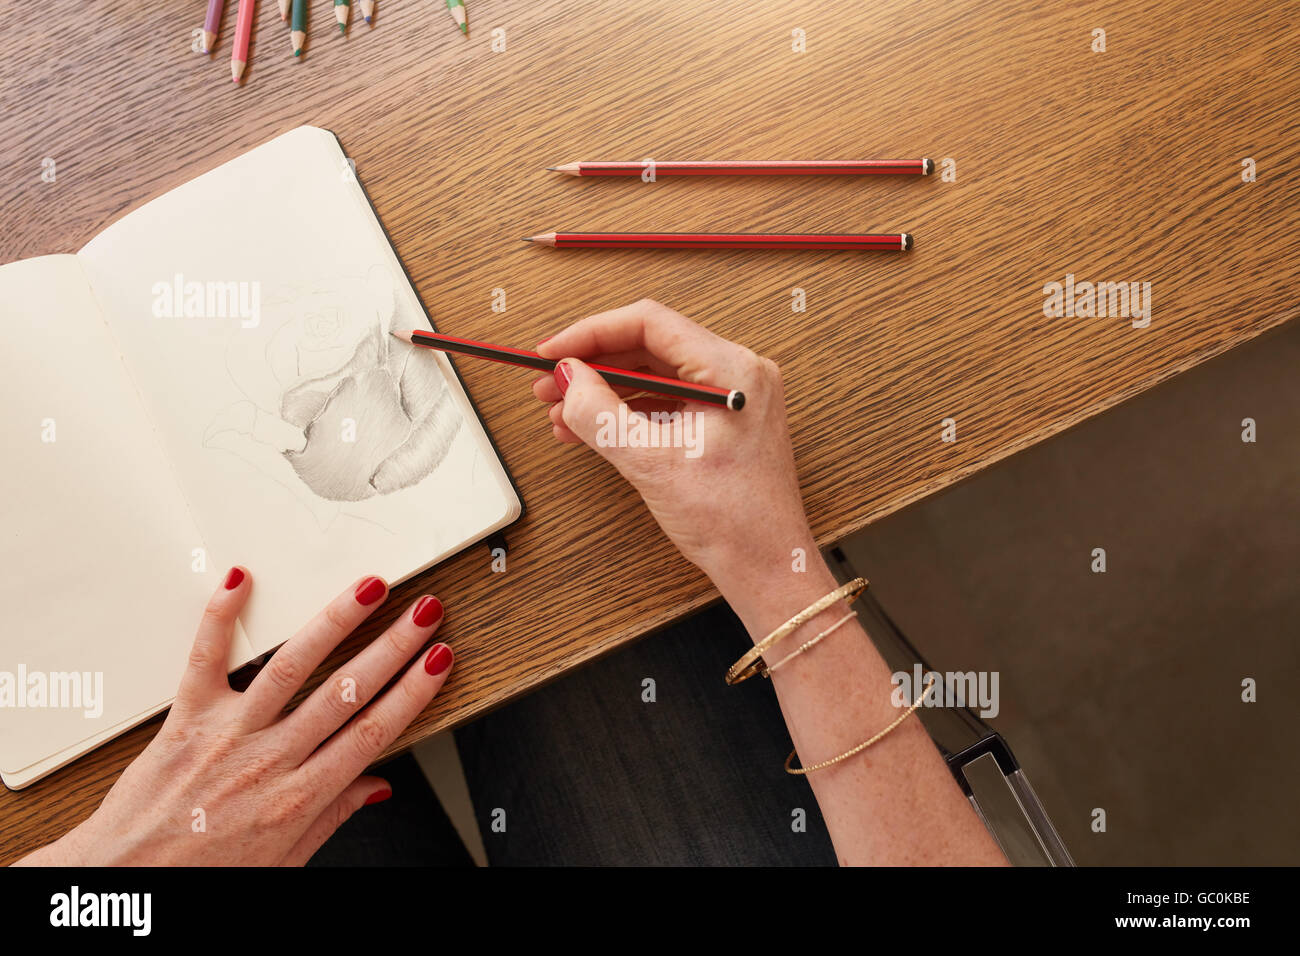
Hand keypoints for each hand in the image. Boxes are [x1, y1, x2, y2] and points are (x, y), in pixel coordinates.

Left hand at [16, 568, 452, 865]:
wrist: (128, 884)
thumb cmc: (200, 876)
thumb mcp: (285, 860)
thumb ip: (332, 816)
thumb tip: (375, 787)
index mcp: (299, 797)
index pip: (373, 731)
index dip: (413, 691)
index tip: (438, 661)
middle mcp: (270, 760)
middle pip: (346, 691)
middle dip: (394, 647)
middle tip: (423, 612)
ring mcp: (229, 734)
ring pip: (292, 667)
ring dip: (335, 623)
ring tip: (367, 589)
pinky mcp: (185, 718)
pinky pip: (206, 659)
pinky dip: (221, 617)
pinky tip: (241, 580)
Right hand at [535, 299, 818, 598]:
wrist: (767, 569)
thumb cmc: (732, 522)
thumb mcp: (652, 464)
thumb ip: (601, 414)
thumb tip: (567, 379)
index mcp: (731, 370)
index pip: (648, 324)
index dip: (591, 334)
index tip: (552, 354)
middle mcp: (737, 374)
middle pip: (649, 346)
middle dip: (594, 365)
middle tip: (548, 385)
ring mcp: (732, 399)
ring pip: (654, 375)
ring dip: (605, 391)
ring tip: (562, 413)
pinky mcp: (723, 423)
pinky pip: (666, 402)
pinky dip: (628, 413)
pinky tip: (591, 430)